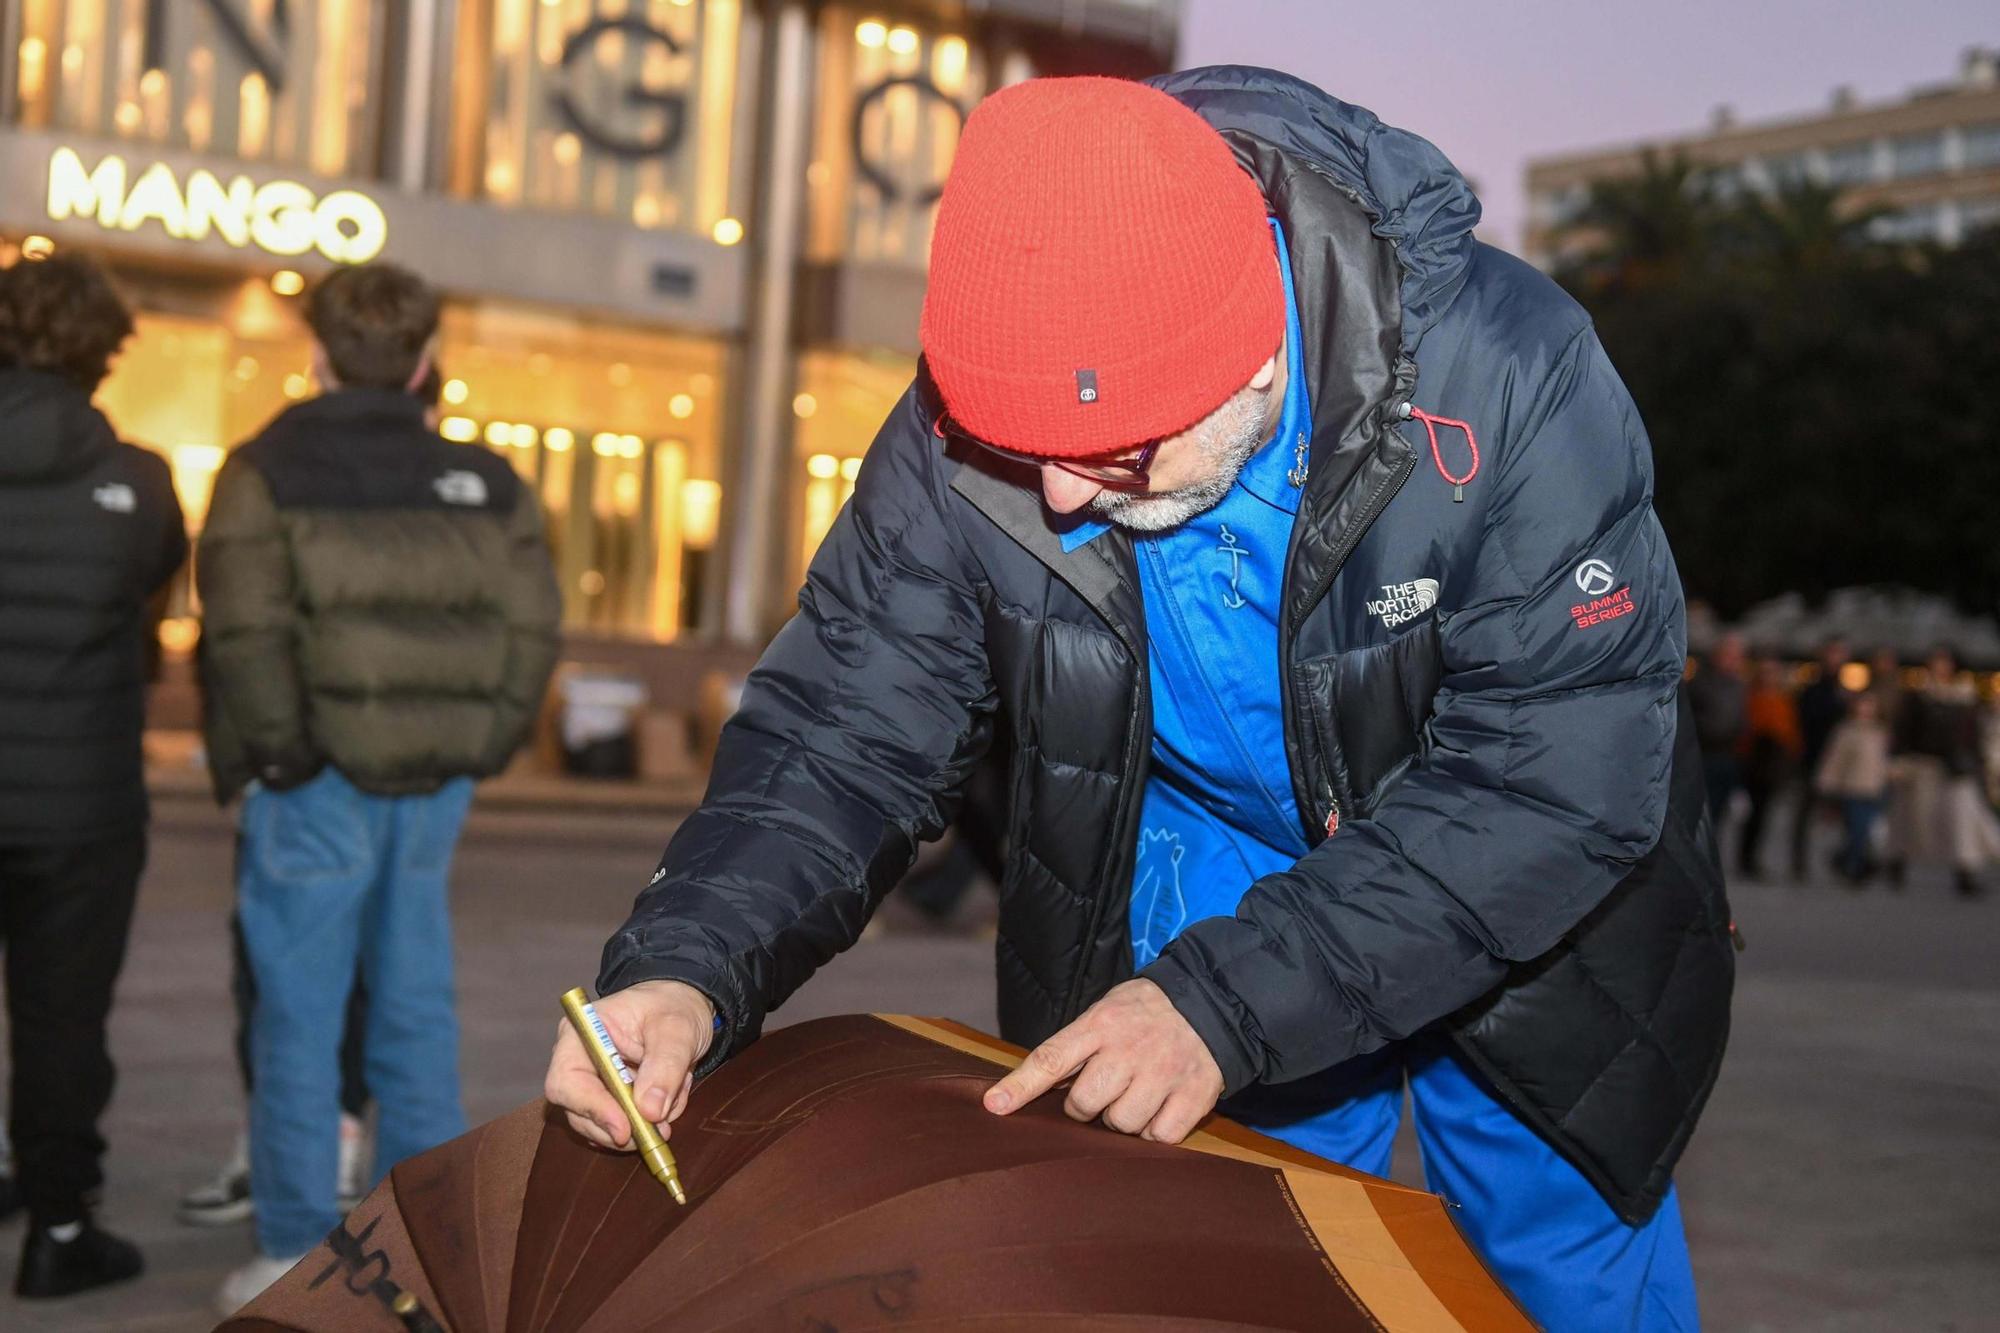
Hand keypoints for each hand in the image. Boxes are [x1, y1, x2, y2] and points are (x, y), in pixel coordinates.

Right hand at [544, 980, 714, 1149]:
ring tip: (673, 1099)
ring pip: (601, 1126)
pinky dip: (649, 1123)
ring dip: (640, 1126)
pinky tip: (670, 1099)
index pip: (566, 1080)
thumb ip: (665, 1066)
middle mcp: (579, 1061)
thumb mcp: (678, 1028)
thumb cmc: (673, 1006)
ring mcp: (594, 1084)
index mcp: (582, 1033)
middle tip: (656, 1132)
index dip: (592, 1108)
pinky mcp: (612, 1100)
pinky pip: (624, 1127)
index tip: (624, 1127)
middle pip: (579, 1112)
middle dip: (618, 1127)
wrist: (684, 1008)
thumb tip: (649, 1110)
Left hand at [982, 979, 1222, 1143]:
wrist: (1211, 1001)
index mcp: (1101, 1024)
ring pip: (1120, 1124)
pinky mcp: (1193, 1096)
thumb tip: (1033, 1087)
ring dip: (1121, 1120)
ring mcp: (1163, 1073)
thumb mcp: (1105, 1012)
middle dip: (1084, 1106)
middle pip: (1083, 1102)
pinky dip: (1154, 1131)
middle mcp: (1130, 1049)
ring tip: (1134, 1096)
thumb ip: (1074, 1046)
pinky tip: (1158, 1109)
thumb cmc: (1145, 1013)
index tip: (995, 1106)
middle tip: (1103, 1090)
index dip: (1020, 1086)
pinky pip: (1158, 1136)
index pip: (1051, 1058)